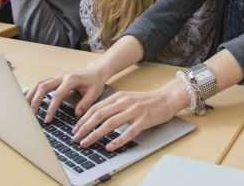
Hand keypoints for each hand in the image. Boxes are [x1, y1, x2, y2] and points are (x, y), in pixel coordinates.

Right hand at [25, 66, 106, 122]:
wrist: (94, 72)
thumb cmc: (94, 83)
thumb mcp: (94, 92)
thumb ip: (86, 103)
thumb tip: (77, 115)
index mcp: (71, 80)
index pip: (57, 95)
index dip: (51, 108)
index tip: (47, 120)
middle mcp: (60, 77)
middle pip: (43, 87)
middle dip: (35, 102)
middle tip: (30, 116)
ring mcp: (55, 77)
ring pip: (38, 85)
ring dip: (29, 96)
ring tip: (23, 110)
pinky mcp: (52, 80)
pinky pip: (38, 84)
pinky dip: (30, 91)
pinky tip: (22, 99)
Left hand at [71, 78, 188, 150]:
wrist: (167, 98)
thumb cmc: (147, 101)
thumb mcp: (127, 98)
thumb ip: (113, 105)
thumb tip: (95, 117)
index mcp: (119, 96)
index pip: (96, 108)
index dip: (83, 119)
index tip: (75, 129)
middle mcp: (125, 102)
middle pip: (100, 115)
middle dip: (85, 128)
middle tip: (76, 138)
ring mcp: (134, 111)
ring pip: (110, 123)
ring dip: (95, 134)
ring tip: (86, 143)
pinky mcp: (144, 120)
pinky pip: (128, 132)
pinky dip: (117, 140)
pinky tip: (109, 147)